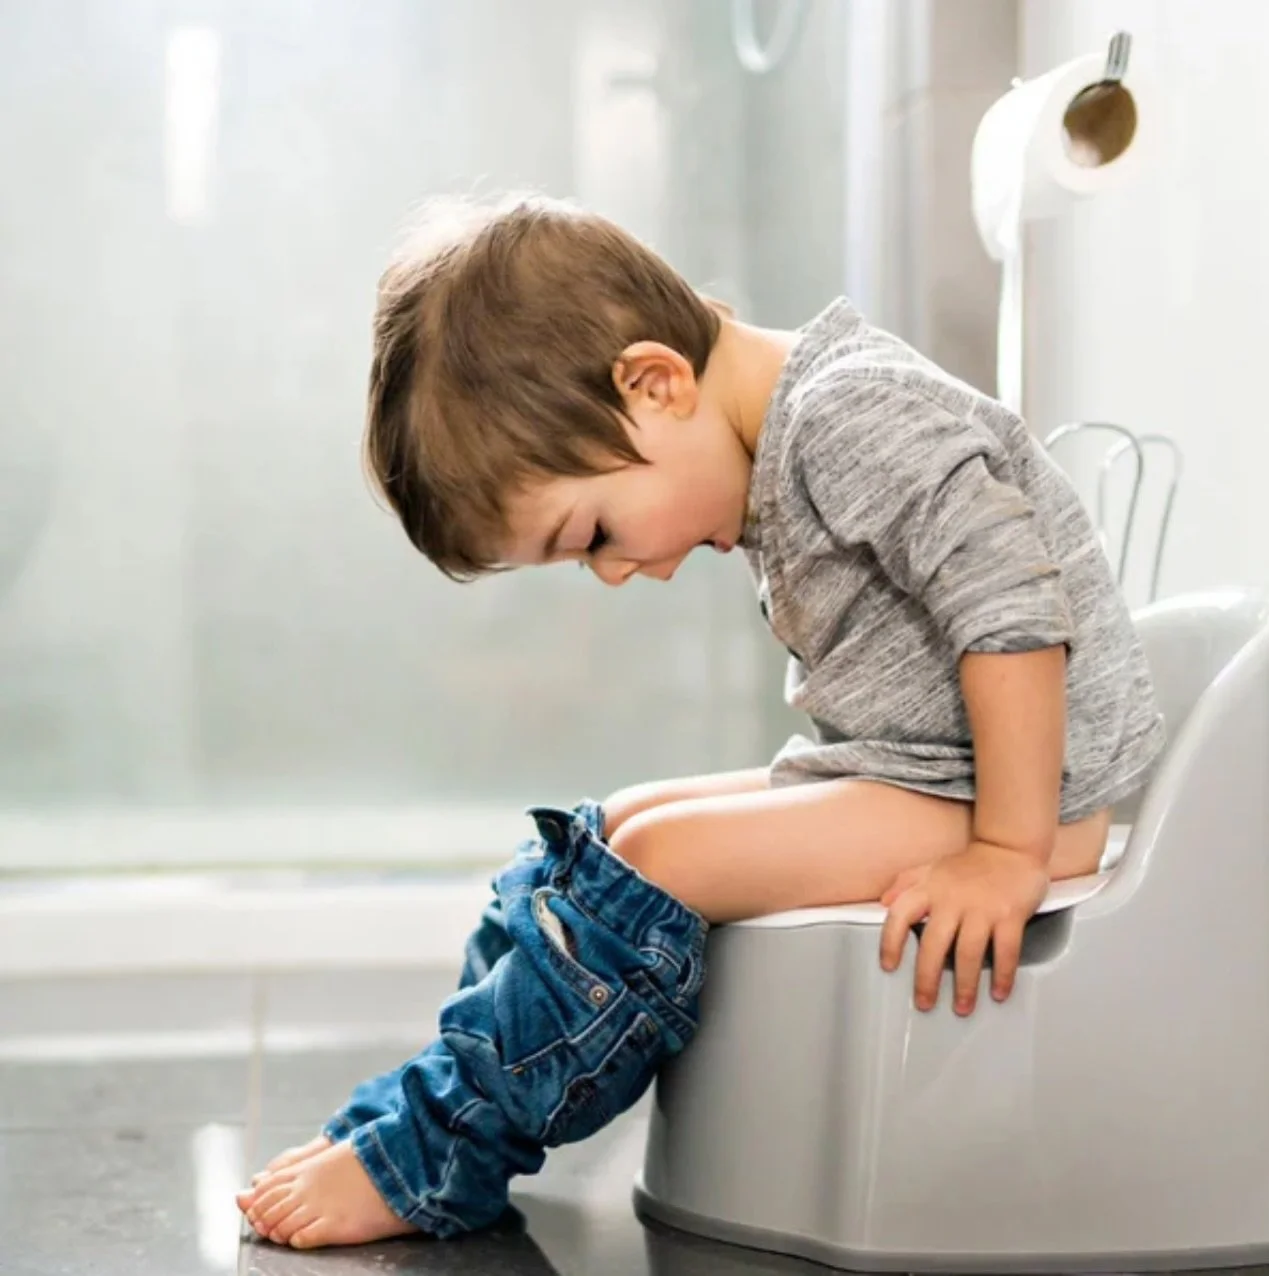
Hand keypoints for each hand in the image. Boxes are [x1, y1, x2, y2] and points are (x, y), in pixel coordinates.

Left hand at [879, 841, 1049, 1014]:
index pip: (900, 914)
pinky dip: (1003, 975)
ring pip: (969, 953)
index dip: (890, 941)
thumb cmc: (969, 864)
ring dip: (965, 985)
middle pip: (934, 944)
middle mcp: (953, 900)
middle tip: (924, 1003)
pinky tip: (999, 992)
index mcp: (930, 889)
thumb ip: (905, 883)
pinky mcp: (1010, 915)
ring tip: (962, 1007)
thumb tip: (883, 902)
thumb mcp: (931, 868)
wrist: (1010, 847)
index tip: (888, 965)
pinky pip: (1006, 951)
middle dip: (927, 978)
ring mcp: (982, 908)